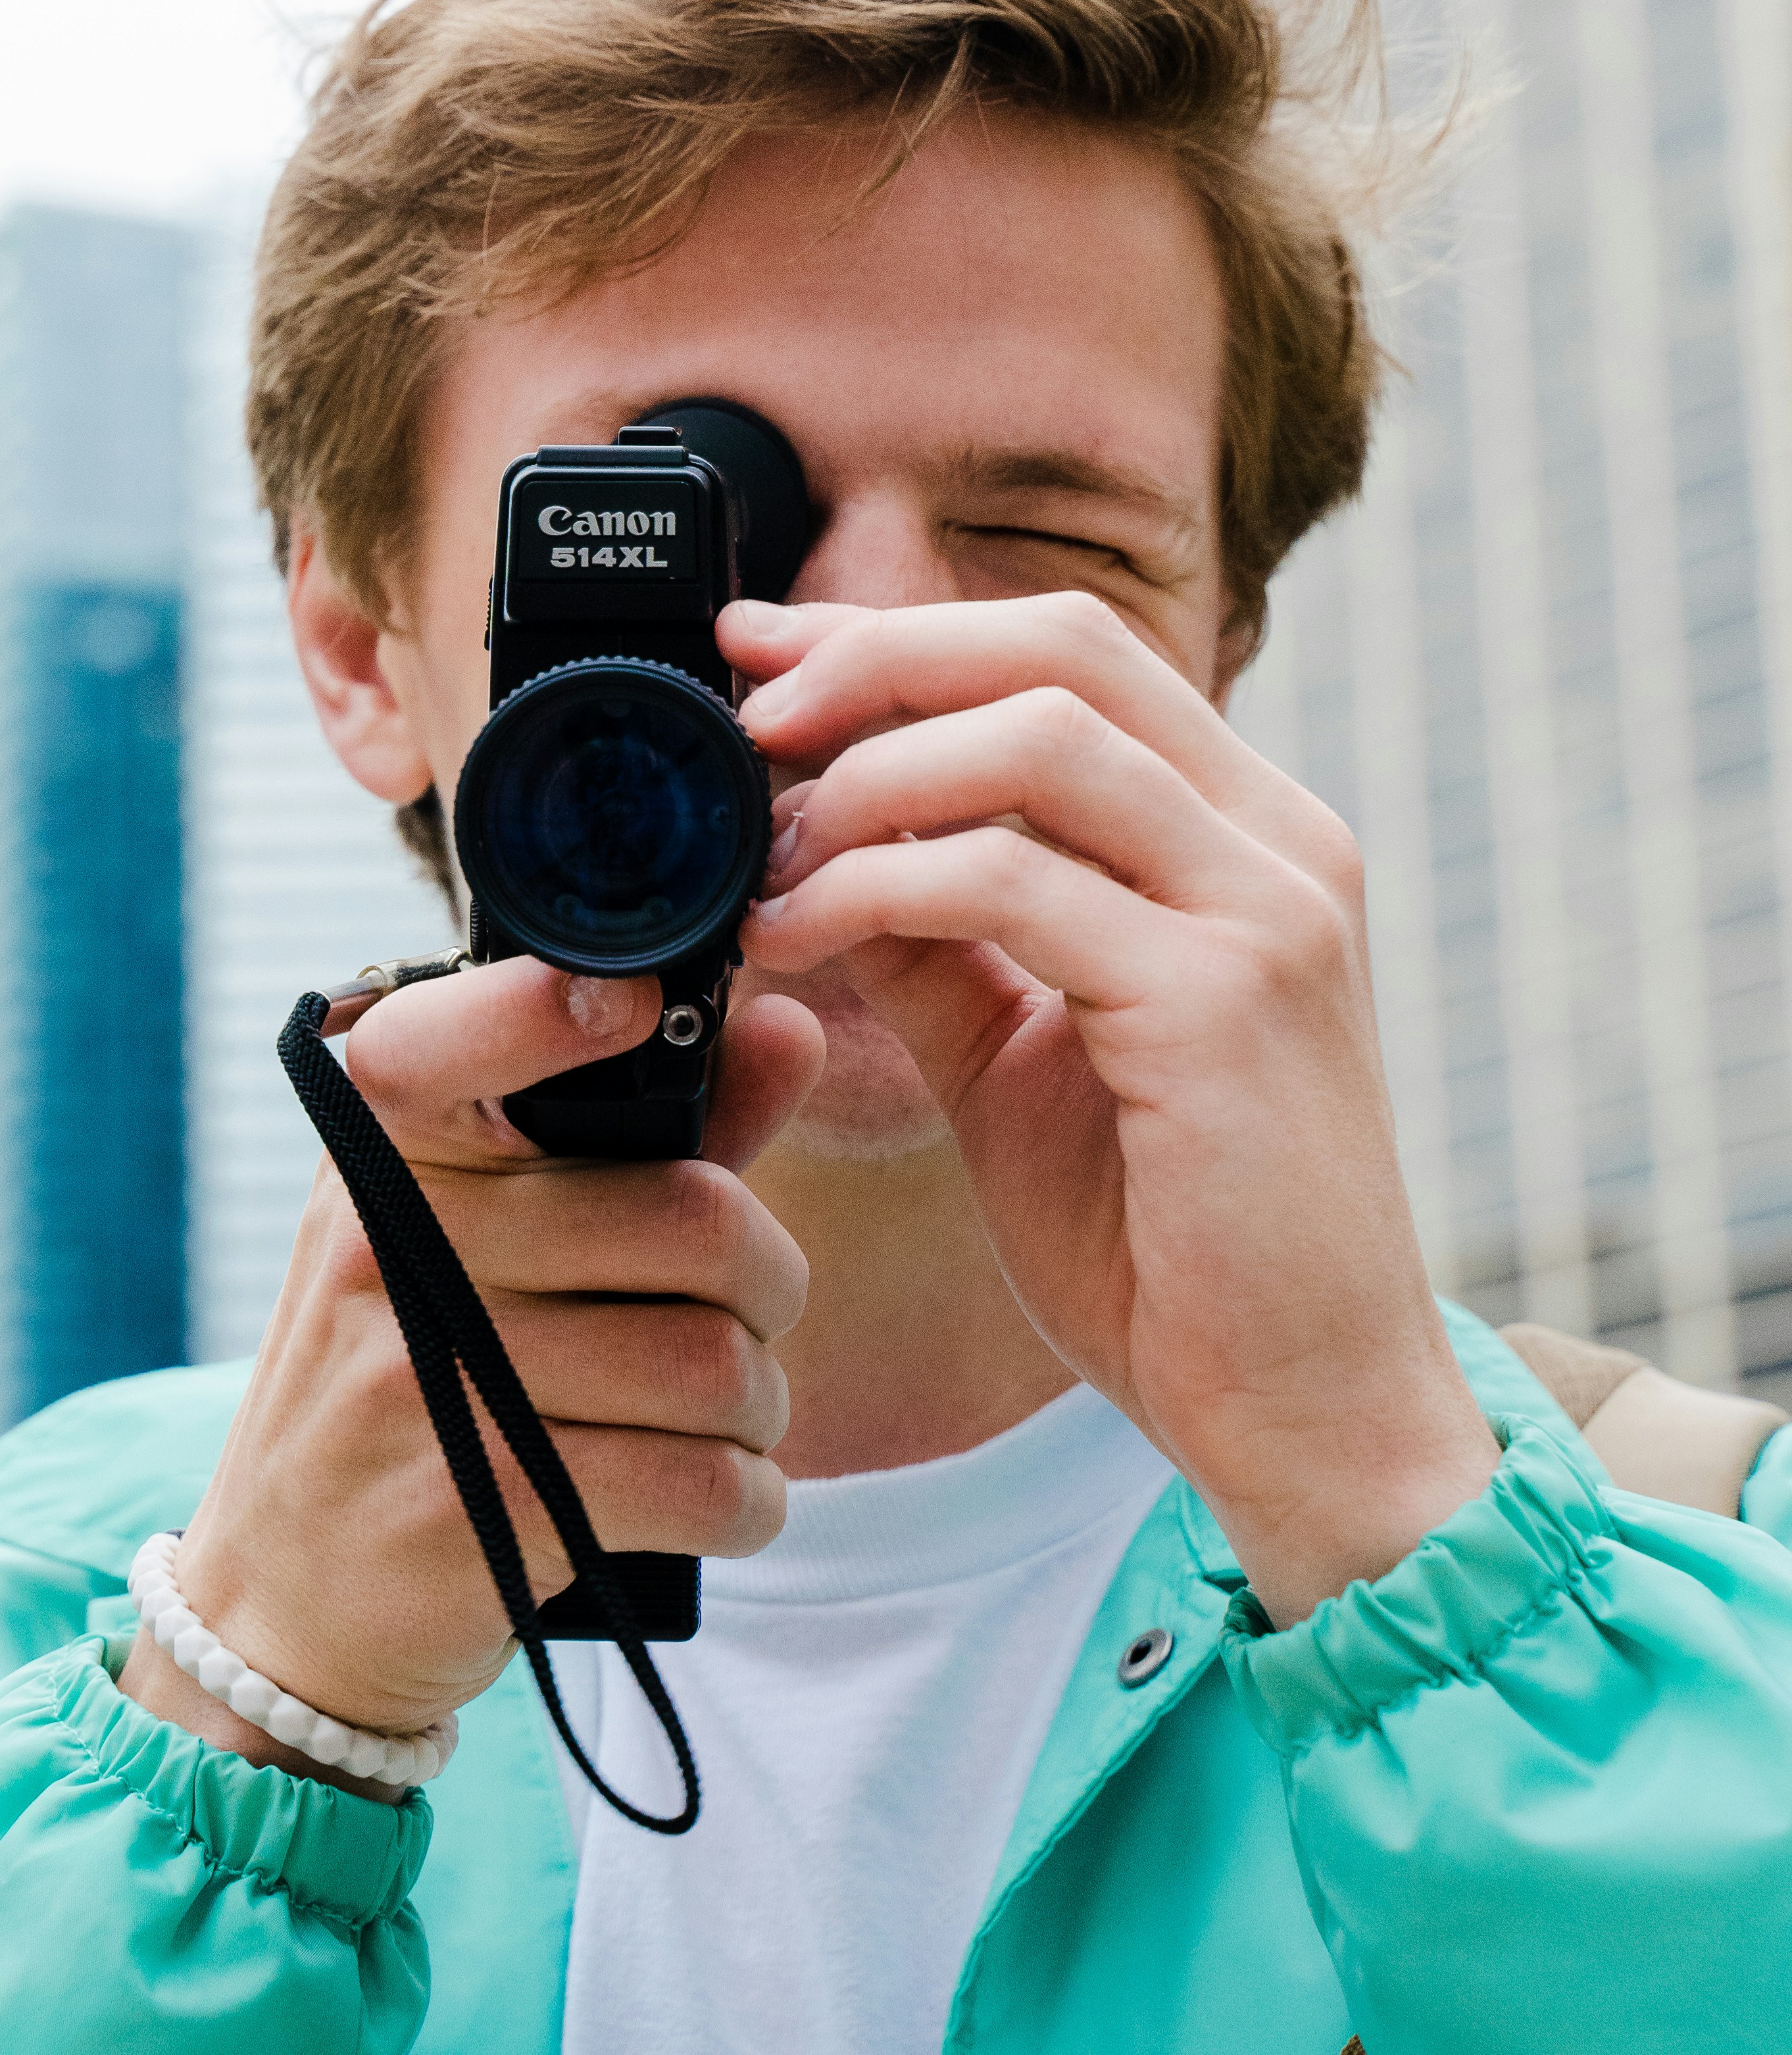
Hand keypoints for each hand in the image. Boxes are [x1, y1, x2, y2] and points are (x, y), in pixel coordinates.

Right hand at [121, 959, 820, 1788]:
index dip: (547, 1004)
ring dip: (763, 1410)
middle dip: (769, 1289)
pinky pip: (702, 1485)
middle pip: (694, 1221)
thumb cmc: (411, 1384)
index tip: (632, 1001)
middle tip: (749, 1322)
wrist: (285, 1600)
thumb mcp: (476, 1236)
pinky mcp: (485, 1508)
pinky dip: (749, 1501)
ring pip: (716, 1364)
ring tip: (725, 1421)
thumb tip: (792, 1028)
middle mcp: (393, 1245)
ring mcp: (427, 1379)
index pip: (447, 1041)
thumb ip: (645, 1133)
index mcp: (385, 1151)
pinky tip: (720, 1498)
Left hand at [730, 589, 1498, 1624]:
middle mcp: (1281, 842)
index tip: (766, 653)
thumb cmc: (1177, 1251)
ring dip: (867, 775)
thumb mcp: (1025, 1055)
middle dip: (877, 658)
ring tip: (762, 852)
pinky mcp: (1224, 1000)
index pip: (1072, 653)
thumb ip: (938, 940)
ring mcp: (1267, 911)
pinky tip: (795, 936)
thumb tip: (809, 841)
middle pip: (1059, 648)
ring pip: (1035, 737)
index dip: (906, 636)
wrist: (1309, 1419)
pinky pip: (1013, 882)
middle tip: (745, 717)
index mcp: (1249, 835)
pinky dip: (876, 884)